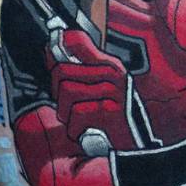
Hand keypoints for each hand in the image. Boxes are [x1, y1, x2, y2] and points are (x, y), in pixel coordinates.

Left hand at [46, 29, 134, 149]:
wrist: (135, 145)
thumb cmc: (113, 116)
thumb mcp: (101, 89)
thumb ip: (78, 71)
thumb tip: (50, 52)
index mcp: (108, 64)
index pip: (75, 40)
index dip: (56, 51)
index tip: (52, 60)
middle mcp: (112, 73)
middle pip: (61, 70)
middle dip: (57, 93)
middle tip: (67, 106)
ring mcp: (113, 91)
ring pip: (66, 92)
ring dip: (65, 113)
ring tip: (76, 121)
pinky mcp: (111, 111)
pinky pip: (77, 114)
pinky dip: (75, 128)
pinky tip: (84, 132)